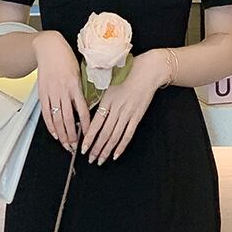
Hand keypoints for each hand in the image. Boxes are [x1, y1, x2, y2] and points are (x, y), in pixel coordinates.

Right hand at [33, 30, 90, 150]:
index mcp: (74, 85)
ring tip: (66, 145)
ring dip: (62, 134)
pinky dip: (50, 125)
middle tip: (76, 147)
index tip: (89, 135)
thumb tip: (88, 103)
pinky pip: (46, 113)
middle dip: (72, 136)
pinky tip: (55, 133)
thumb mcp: (79, 71)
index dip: (85, 125)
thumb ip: (82, 88)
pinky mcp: (42, 94)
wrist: (48, 47)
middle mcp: (62, 91)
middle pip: (67, 119)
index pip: (81, 110)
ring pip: (56, 119)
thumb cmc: (66, 57)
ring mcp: (51, 93)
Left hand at [81, 49, 166, 163]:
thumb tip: (88, 109)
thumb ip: (99, 97)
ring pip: (115, 137)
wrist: (148, 71)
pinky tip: (116, 155)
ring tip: (100, 160)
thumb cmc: (127, 73)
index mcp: (107, 100)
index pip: (95, 123)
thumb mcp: (108, 82)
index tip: (83, 147)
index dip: (89, 138)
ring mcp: (128, 114)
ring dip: (107, 150)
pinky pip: (128, 134)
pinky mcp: (137, 117)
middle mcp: (116, 109)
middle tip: (90, 159)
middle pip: (104, 133)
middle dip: (96, 148)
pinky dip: (121, 146)